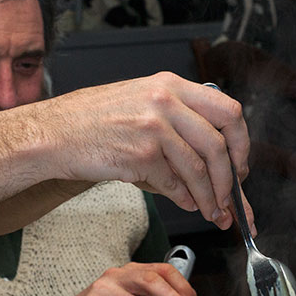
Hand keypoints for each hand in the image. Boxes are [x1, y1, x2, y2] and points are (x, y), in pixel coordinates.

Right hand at [34, 73, 249, 228]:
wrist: (54, 133)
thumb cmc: (92, 123)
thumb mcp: (141, 104)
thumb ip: (178, 125)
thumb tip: (213, 167)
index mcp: (171, 84)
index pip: (228, 111)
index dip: (240, 143)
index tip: (240, 165)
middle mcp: (166, 100)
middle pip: (220, 143)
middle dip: (230, 179)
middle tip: (231, 198)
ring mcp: (154, 126)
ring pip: (199, 168)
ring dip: (210, 197)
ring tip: (212, 211)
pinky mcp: (141, 153)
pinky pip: (174, 182)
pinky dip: (184, 198)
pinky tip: (186, 204)